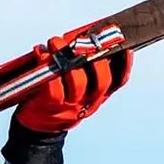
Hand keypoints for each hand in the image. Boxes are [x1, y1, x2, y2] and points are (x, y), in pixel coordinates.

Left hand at [14, 35, 132, 133]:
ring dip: (66, 57)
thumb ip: (82, 68)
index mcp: (97, 96)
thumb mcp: (75, 87)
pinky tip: (41, 54)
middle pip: (102, 81)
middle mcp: (88, 102)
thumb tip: (81, 36)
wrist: (38, 127)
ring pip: (79, 82)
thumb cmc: (57, 97)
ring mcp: (70, 106)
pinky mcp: (51, 106)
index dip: (124, 65)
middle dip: (95, 56)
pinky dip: (47, 67)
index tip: (125, 47)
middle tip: (83, 39)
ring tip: (56, 41)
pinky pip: (54, 87)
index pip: (118, 81)